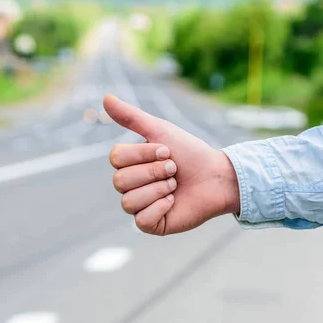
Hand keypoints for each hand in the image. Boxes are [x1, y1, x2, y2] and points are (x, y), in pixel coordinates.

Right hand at [104, 95, 239, 235]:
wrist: (216, 176)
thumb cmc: (190, 153)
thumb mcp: (160, 130)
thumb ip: (132, 117)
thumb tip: (105, 97)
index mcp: (130, 164)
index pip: (115, 158)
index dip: (142, 154)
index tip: (167, 151)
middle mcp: (132, 186)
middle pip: (119, 181)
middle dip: (153, 172)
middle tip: (174, 169)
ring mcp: (141, 206)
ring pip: (128, 202)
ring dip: (158, 189)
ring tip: (175, 185)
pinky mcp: (153, 224)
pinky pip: (141, 220)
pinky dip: (160, 208)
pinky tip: (174, 201)